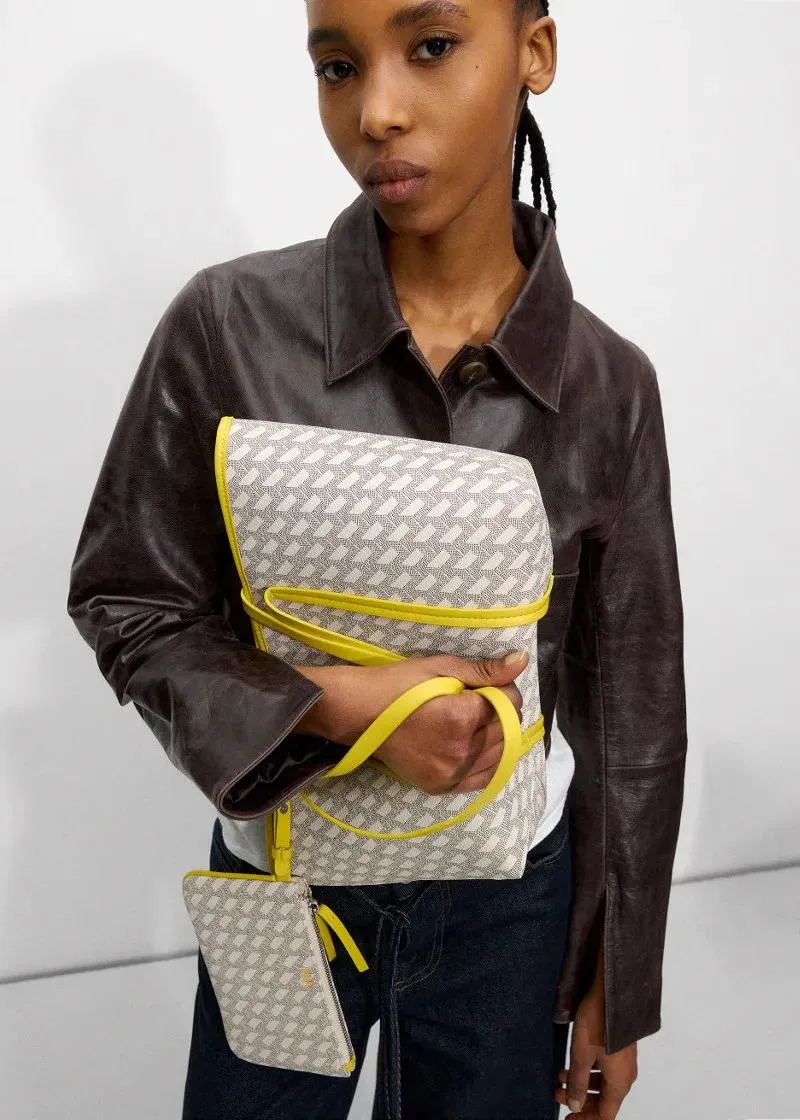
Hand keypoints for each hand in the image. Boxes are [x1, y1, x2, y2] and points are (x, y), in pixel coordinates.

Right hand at [291, 650, 529, 793]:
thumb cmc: (396, 684)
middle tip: (475, 700)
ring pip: (499, 755)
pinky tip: (474, 746)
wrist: (359, 714)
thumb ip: (484, 670)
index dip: (503, 689)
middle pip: (506, 729)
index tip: (484, 684)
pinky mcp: (441, 786)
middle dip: (500, 711)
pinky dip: (487, 762)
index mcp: (461, 717)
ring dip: (495, 736)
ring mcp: (451, 773)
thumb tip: (522, 661)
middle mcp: (460, 750)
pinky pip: (482, 779)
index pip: (509, 703)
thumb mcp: (441, 668)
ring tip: (473, 721)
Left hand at [553, 951, 637, 1117]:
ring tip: (559, 1077)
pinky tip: (571, 1063)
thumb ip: (577, 1083)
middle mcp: (625, 1076)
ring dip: (581, 1084)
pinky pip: (605, 1069)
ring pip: (603, 1084)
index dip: (586, 1119)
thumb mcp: (581, 1055)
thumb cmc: (598, 1023)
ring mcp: (624, 1061)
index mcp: (619, 1083)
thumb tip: (574, 1106)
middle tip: (558, 1095)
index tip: (567, 1119)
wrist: (613, 992)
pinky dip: (588, 1071)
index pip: (605, 1115)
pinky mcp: (620, 1048)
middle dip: (579, 1100)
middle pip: (604, 1101)